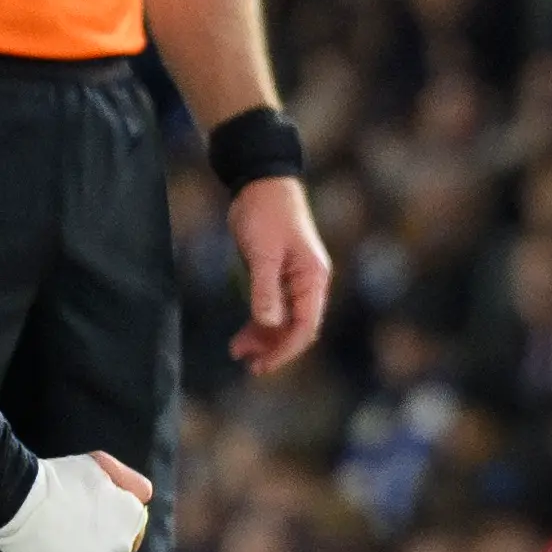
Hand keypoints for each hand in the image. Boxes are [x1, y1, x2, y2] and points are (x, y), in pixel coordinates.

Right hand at [0, 450, 152, 551]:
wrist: (17, 497)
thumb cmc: (55, 478)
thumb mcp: (98, 466)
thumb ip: (127, 482)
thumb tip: (146, 497)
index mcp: (134, 516)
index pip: (129, 532)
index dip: (106, 526)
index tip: (83, 519)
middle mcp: (125, 545)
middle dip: (97, 548)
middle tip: (68, 534)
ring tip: (60, 551)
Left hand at [225, 174, 329, 374]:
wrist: (260, 184)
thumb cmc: (265, 214)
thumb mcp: (262, 253)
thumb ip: (265, 289)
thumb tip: (269, 324)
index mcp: (313, 279)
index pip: (306, 325)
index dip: (286, 349)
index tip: (264, 364)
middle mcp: (308, 284)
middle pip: (296, 328)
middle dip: (274, 349)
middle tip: (250, 367)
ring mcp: (293, 281)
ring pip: (283, 321)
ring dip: (263, 339)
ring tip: (237, 353)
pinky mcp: (277, 276)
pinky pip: (272, 308)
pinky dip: (258, 323)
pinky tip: (241, 337)